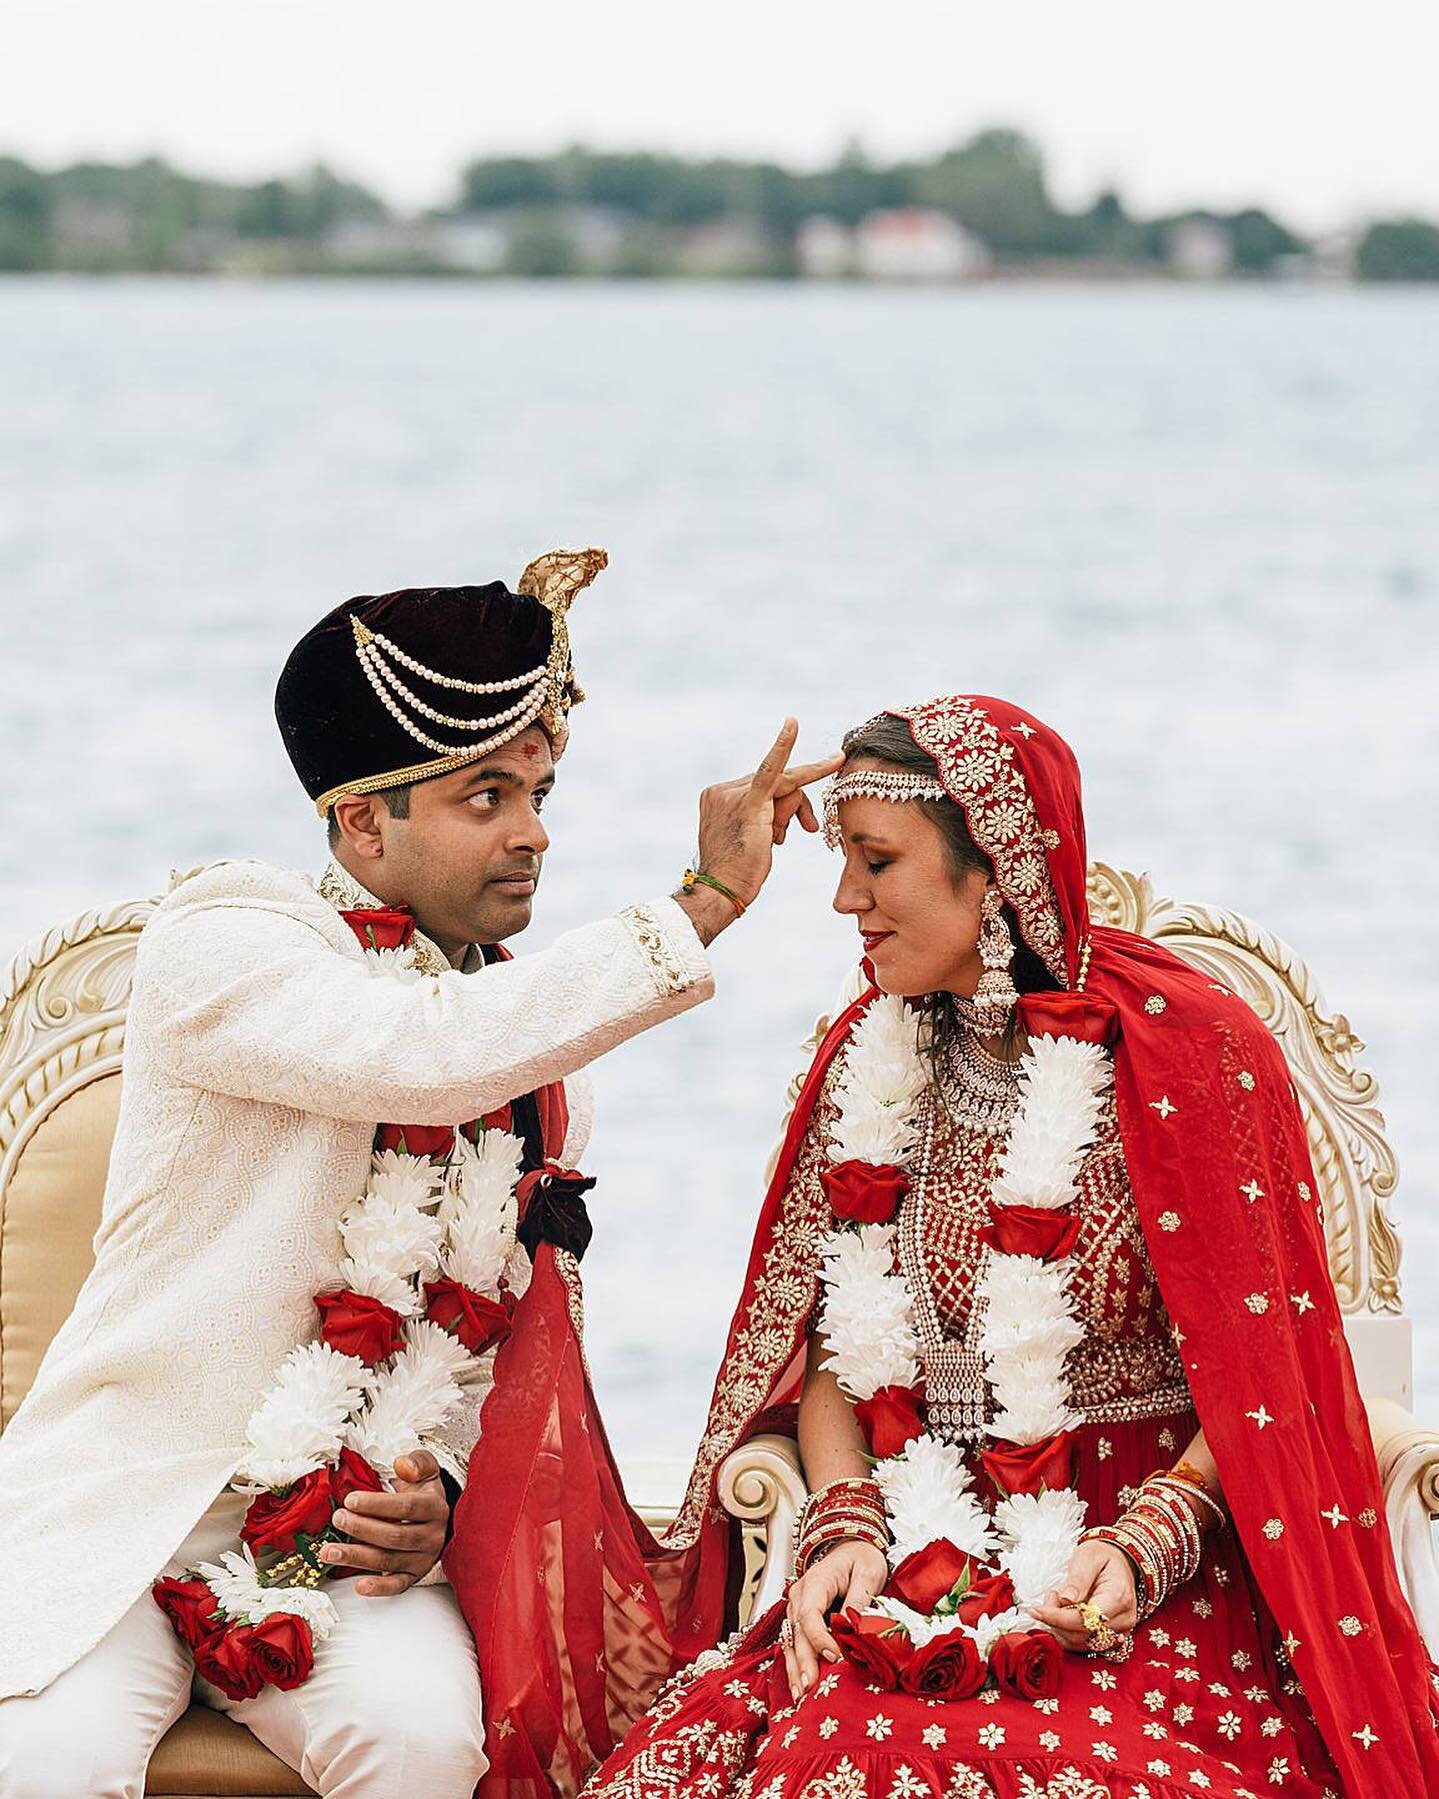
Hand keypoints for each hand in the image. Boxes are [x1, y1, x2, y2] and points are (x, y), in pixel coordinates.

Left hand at [317, 1449, 450, 1596]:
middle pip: (395, 1535)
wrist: (437, 1516)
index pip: (406, 1506)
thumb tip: (402, 1465)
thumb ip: (417, 1462)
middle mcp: (432, 1535)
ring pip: (389, 1560)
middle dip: (362, 1528)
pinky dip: (379, 1588)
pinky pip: (398, 1585)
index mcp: (435, 1507)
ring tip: (330, 1551)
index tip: (351, 1500)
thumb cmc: (424, 1491)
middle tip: (338, 1518)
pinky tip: (360, 1585)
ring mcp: (423, 1558)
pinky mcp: (414, 1575)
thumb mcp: (427, 1469)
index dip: (377, 1504)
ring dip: (357, 1557)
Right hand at [686, 719, 842, 929]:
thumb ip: (767, 815)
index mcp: (719, 796)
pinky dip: (784, 745)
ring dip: (793, 812)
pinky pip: (773, 769)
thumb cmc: (738, 872)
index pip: (764, 786)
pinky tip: (792, 724)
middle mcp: (723, 790)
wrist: (721, 891)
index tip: (798, 813)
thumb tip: (788, 812)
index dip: (785, 804)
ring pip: (784, 786)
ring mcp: (733, 794)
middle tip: (811, 828)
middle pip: (777, 783)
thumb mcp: (753, 838)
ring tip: (778, 841)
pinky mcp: (750, 802)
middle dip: (795, 808)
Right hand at [781, 1539, 887, 1698]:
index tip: (835, 1657)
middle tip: (810, 1688)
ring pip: (790, 1641)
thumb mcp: (868, 1572)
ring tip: (801, 1695)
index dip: (819, 1638)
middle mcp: (800, 1595)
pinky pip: (795, 1643)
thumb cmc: (861, 1558)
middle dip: (802, 1662)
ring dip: (795, 1668)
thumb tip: (853, 1626)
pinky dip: (796, 1664)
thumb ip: (859, 1599)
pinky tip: (799, 1684)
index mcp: (816, 1580)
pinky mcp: (801, 1619)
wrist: (853, 1547)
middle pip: (796, 1632)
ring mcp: (797, 1608)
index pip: (809, 1614)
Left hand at [1030, 1538, 1137, 1651]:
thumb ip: (1077, 1579)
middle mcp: (1123, 1620)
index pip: (1087, 1619)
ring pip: (1079, 1642)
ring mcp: (1118, 1632)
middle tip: (1050, 1595)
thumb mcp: (1088, 1556)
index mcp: (1119, 1597)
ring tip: (1058, 1599)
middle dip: (1056, 1619)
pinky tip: (1063, 1611)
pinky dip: (1065, 1631)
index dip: (1058, 1618)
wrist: (1117, 1563)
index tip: (1035, 1610)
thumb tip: (1065, 1599)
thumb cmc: (1101, 1557)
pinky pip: (1081, 1643)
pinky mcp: (1109, 1637)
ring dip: (1059, 1626)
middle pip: (1081, 1634)